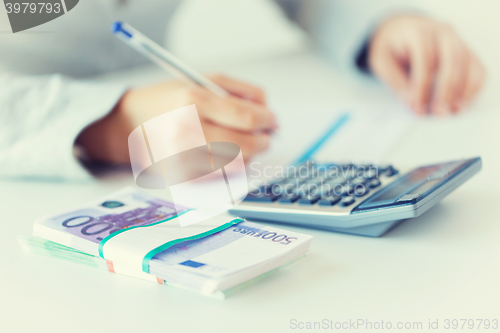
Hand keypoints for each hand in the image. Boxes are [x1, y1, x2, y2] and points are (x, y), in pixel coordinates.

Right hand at [77, 75, 276, 163]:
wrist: (131, 123)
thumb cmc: (171, 100)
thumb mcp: (204, 80)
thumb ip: (241, 91)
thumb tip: (267, 109)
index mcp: (193, 102)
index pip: (246, 118)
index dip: (267, 120)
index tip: (272, 120)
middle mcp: (187, 132)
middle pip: (245, 146)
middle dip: (263, 141)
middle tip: (266, 136)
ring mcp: (182, 158)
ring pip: (236, 165)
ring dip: (250, 156)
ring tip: (245, 143)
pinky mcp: (181, 177)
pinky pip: (221, 178)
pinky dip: (232, 168)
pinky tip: (228, 156)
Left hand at [369, 14, 485, 114]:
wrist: (401, 31)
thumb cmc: (391, 47)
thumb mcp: (381, 61)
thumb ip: (395, 81)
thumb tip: (411, 103)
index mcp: (418, 32)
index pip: (425, 59)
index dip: (422, 85)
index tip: (418, 106)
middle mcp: (442, 33)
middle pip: (452, 59)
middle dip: (447, 88)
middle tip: (439, 112)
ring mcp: (457, 41)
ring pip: (468, 63)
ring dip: (464, 90)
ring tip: (453, 111)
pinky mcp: (465, 52)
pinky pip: (477, 68)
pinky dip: (473, 87)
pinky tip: (462, 104)